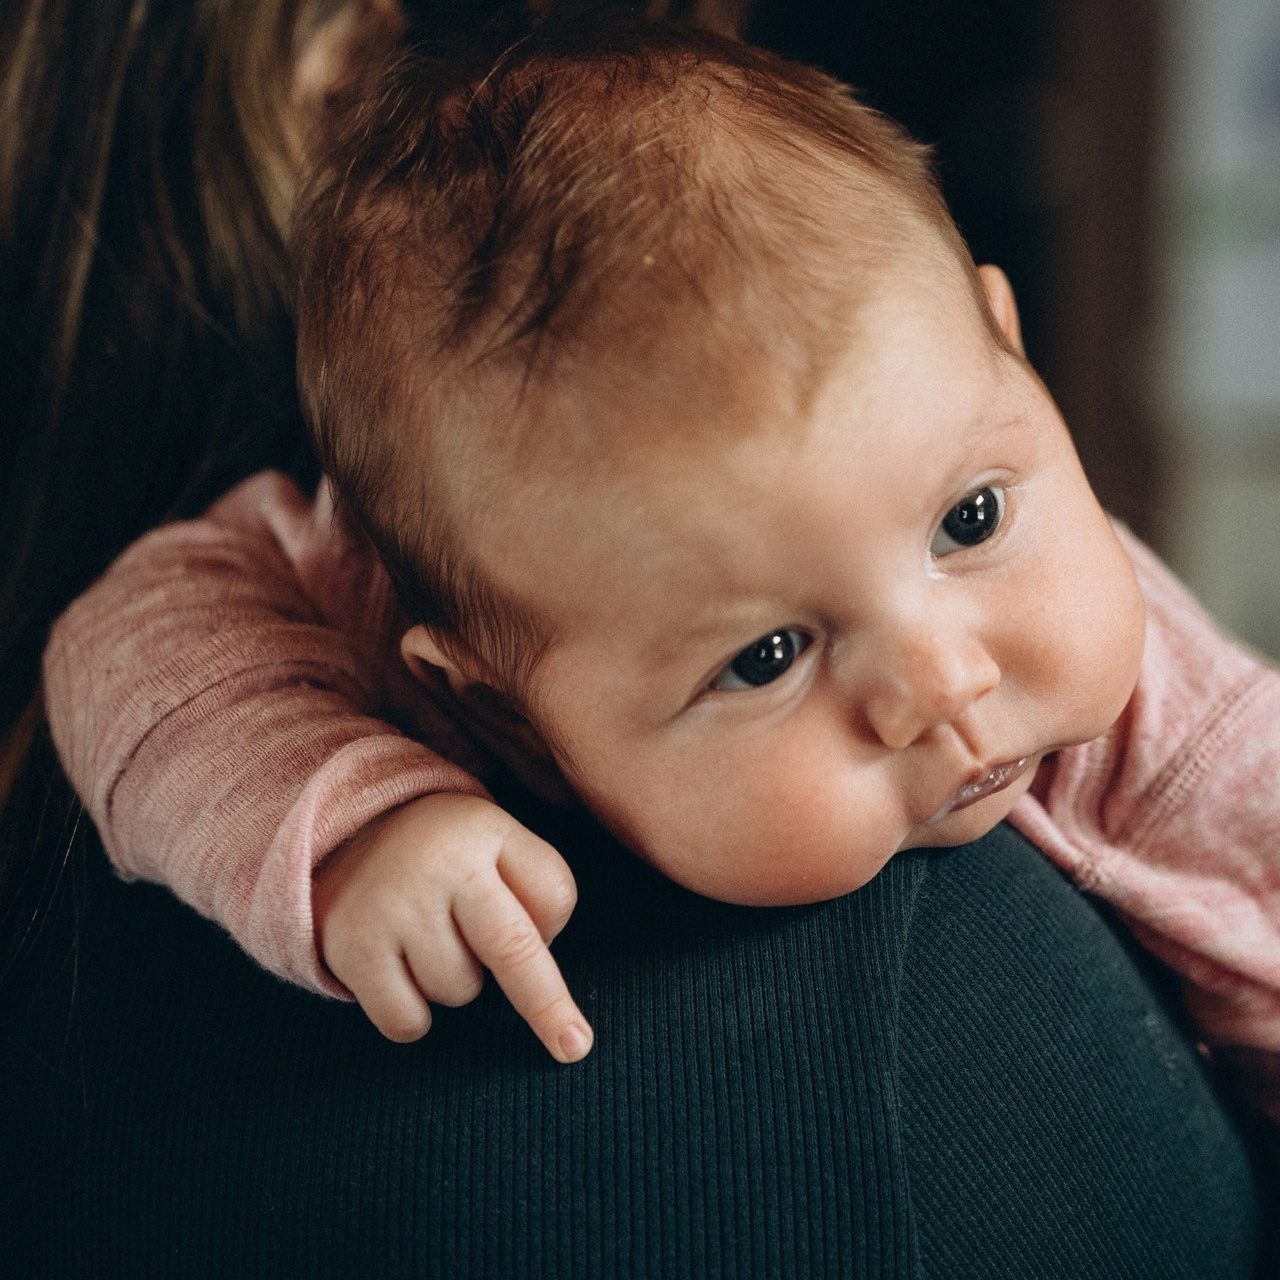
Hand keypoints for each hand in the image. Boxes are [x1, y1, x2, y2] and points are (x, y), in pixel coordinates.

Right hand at [313, 792, 591, 1062]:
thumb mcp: (500, 841)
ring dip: (457, 982)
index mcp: (483, 834)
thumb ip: (540, 887)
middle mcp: (436, 866)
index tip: (580, 1035)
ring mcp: (390, 907)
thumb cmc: (447, 853)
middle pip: (511, 952)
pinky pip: (407, 1021)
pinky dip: (414, 1014)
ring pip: (459, 991)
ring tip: (433, 942)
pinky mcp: (350, 947)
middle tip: (571, 1046)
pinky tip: (402, 972)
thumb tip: (545, 956)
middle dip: (545, 1004)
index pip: (549, 898)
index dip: (563, 946)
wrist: (344, 835)